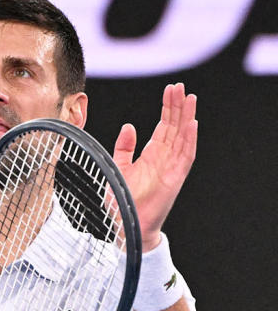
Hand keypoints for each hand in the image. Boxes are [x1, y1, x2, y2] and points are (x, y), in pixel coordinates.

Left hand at [112, 83, 196, 250]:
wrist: (125, 224)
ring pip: (182, 137)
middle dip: (178, 106)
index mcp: (152, 155)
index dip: (168, 108)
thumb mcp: (118, 167)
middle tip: (179, 87)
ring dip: (187, 117)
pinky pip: (185, 156)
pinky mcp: (175, 178)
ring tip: (190, 98)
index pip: (164, 126)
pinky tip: (192, 124)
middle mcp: (164, 158)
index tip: (170, 90)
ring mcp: (171, 167)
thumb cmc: (122, 199)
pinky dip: (189, 140)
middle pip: (175, 127)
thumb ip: (124, 147)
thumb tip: (129, 126)